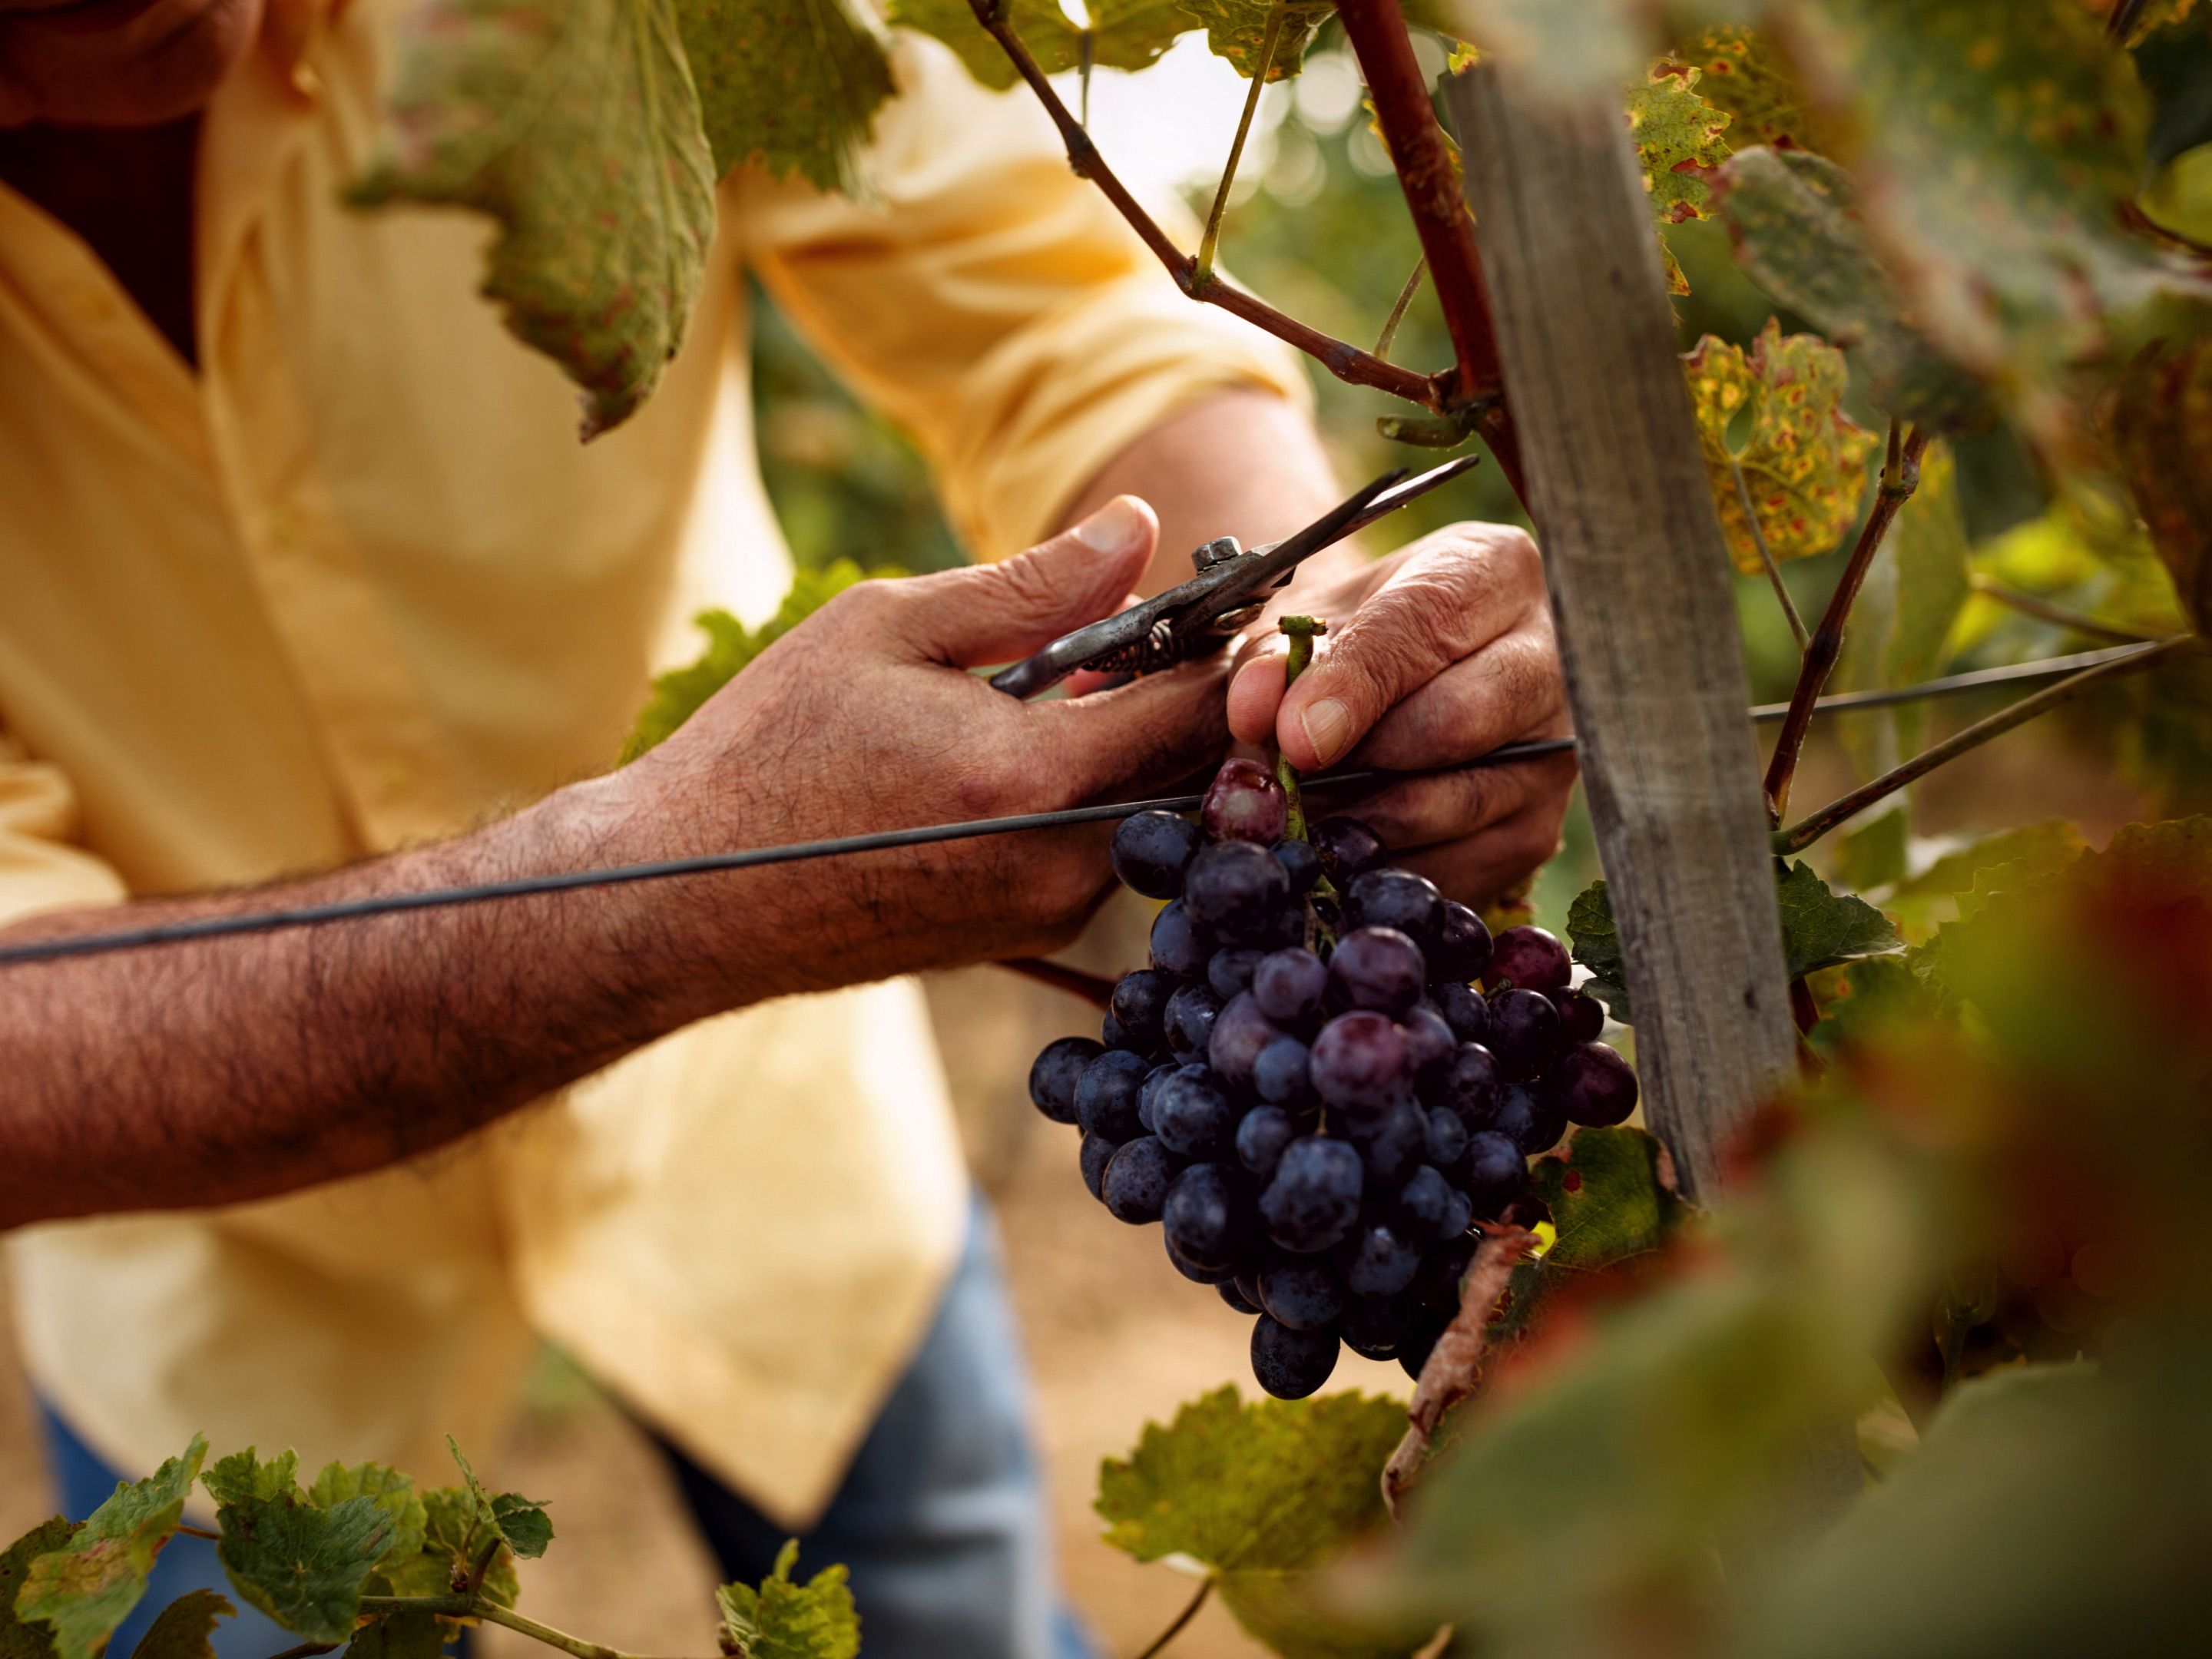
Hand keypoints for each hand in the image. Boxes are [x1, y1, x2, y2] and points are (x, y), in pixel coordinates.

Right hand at [617, 497, 1229, 1007]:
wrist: (688, 893)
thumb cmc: (769, 747)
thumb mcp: (887, 628)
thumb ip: (1031, 584)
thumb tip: (1136, 527)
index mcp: (1034, 781)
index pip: (1199, 708)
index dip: (1228, 646)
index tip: (1228, 600)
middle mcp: (1062, 866)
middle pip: (1195, 768)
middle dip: (1188, 694)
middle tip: (1143, 633)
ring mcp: (1050, 915)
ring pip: (1154, 811)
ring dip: (1134, 745)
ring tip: (1067, 686)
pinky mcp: (1029, 938)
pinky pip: (1104, 849)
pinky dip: (1094, 793)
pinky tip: (1022, 750)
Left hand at [1224, 522, 1574, 904]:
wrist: (1404, 683)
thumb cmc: (1353, 639)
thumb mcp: (1305, 626)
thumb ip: (1273, 660)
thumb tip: (1256, 714)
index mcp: (1492, 570)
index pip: (1425, 626)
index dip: (1353, 687)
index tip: (1296, 739)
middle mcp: (1549, 655)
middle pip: (1455, 722)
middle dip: (1356, 760)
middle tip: (1287, 780)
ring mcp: (1554, 749)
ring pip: (1454, 803)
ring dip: (1359, 821)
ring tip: (1301, 812)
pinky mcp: (1538, 829)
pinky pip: (1455, 867)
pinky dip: (1384, 868)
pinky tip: (1342, 846)